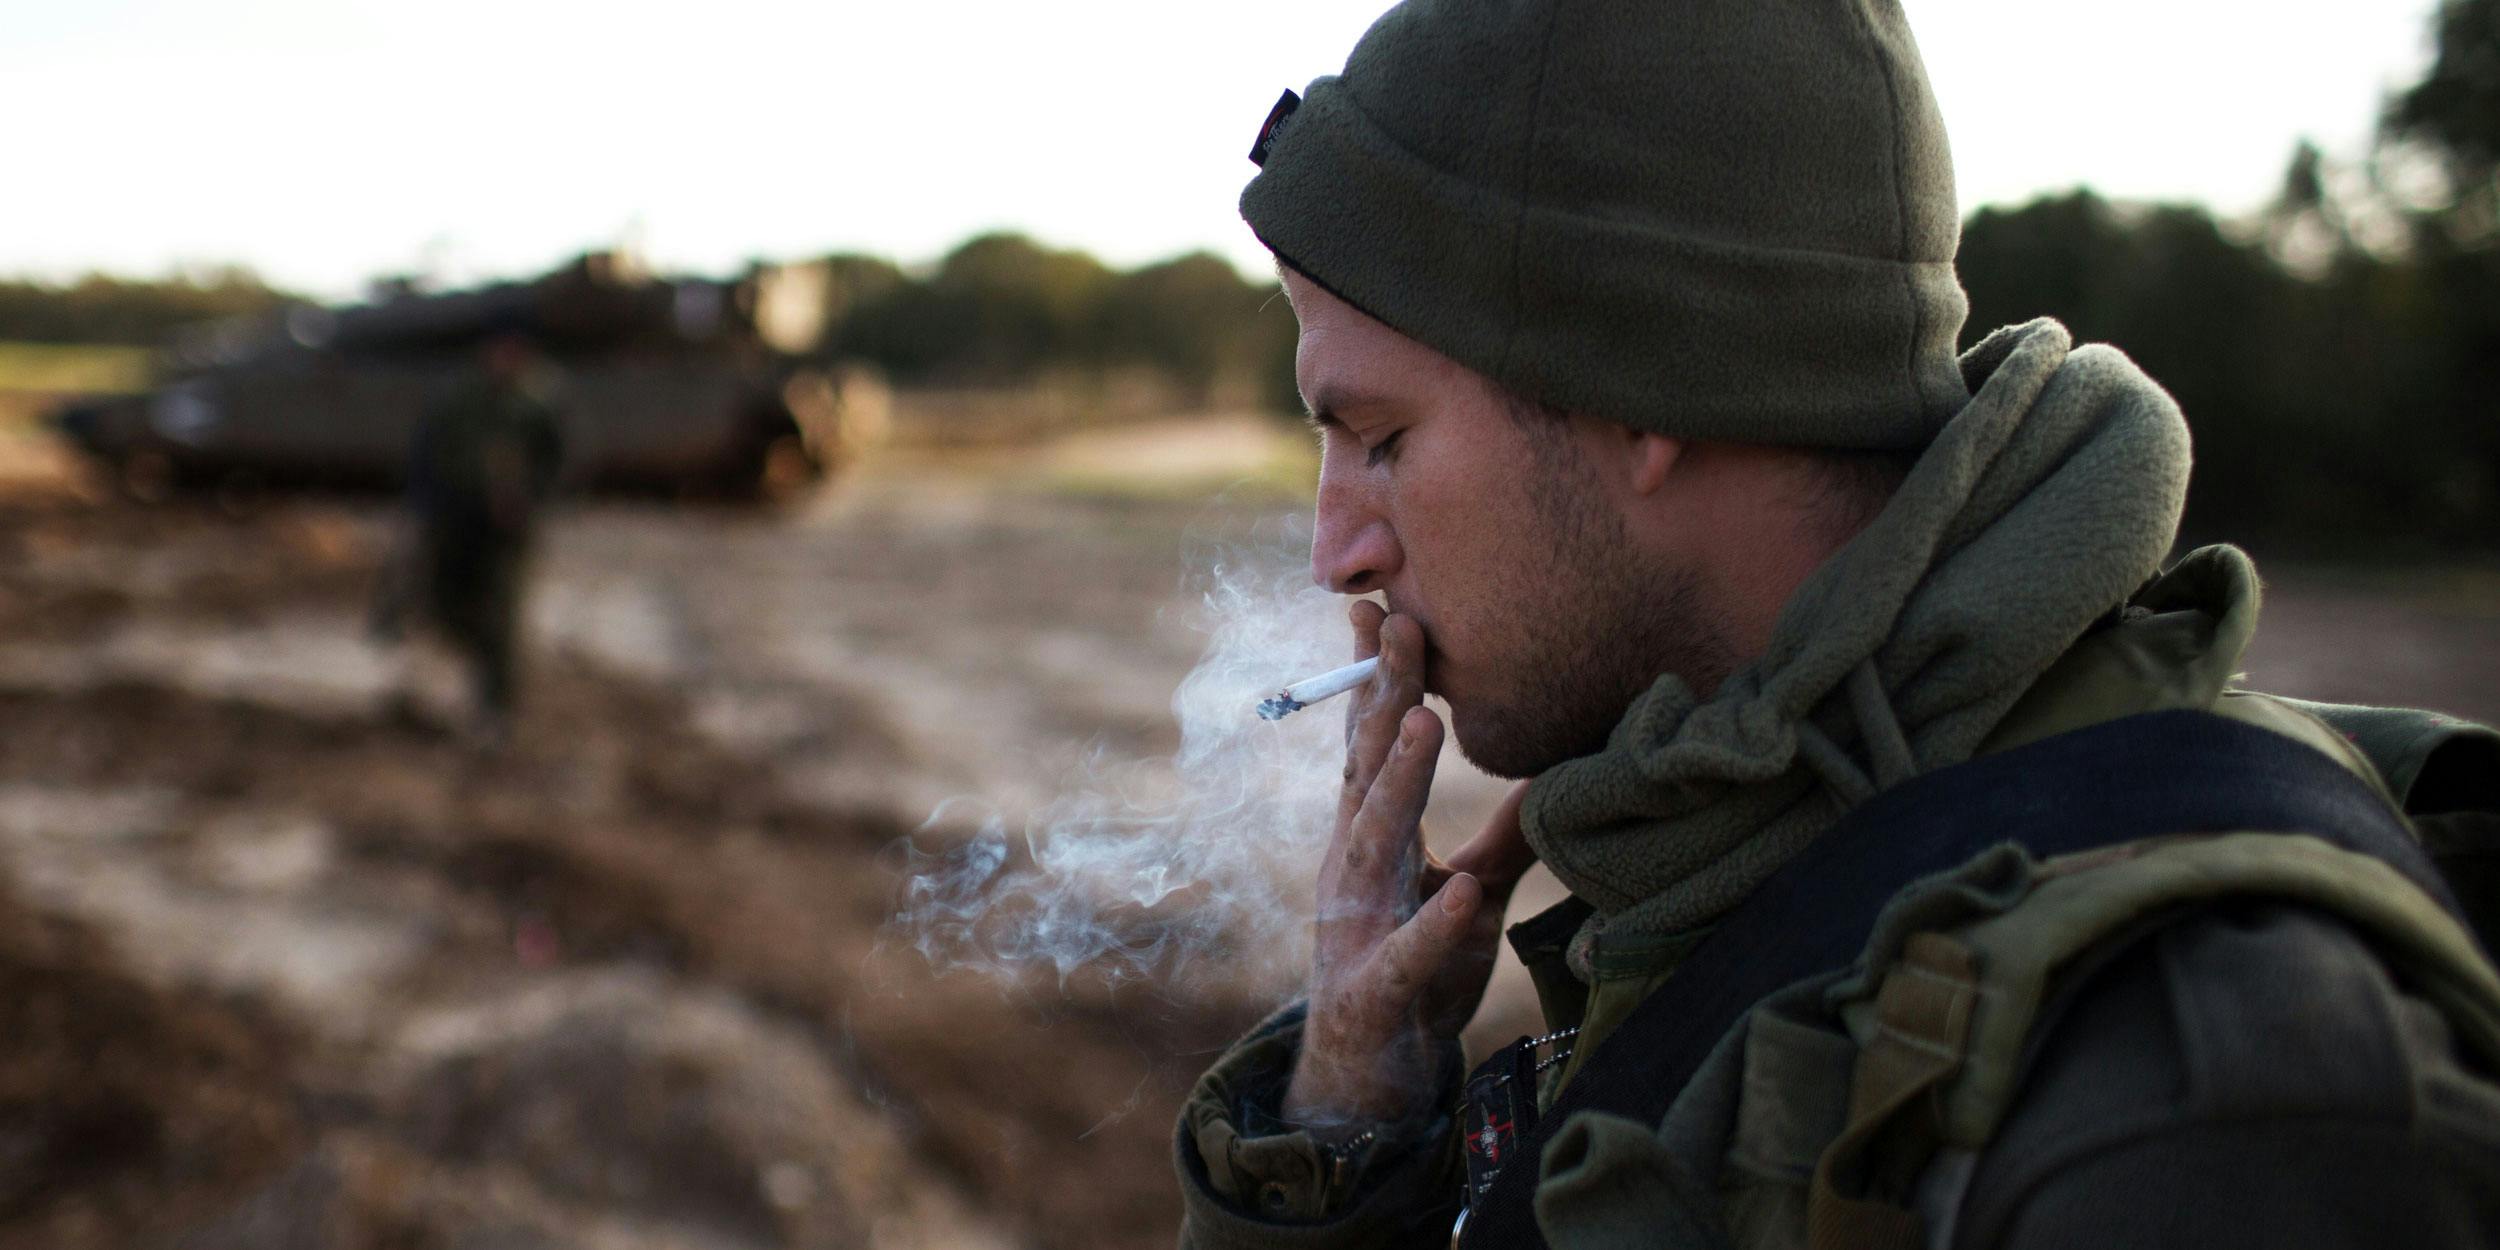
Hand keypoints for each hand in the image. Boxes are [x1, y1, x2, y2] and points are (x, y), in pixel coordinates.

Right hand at [1282, 600, 1539, 1132]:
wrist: (1370, 1081)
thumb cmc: (1418, 978)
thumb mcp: (1469, 896)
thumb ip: (1504, 838)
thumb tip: (1555, 774)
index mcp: (1368, 839)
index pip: (1368, 744)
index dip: (1374, 677)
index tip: (1380, 605)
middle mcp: (1351, 869)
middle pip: (1364, 768)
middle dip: (1382, 695)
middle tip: (1402, 621)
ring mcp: (1355, 928)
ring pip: (1372, 841)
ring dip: (1400, 779)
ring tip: (1428, 717)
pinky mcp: (1375, 992)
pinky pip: (1406, 954)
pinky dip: (1432, 923)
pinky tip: (1459, 890)